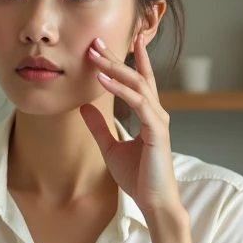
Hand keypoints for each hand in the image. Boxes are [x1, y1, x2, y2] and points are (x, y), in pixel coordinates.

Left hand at [82, 33, 183, 217]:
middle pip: (136, 76)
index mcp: (148, 114)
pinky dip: (119, 89)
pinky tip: (102, 80)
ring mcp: (158, 119)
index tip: (119, 40)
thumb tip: (84, 106)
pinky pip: (137, 102)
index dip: (132, 58)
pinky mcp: (156, 130)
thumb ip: (99, 126)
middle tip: (96, 41)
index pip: (140, 80)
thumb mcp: (110, 147)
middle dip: (116, 57)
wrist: (154, 202)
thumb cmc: (138, 177)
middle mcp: (156, 112)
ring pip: (136, 84)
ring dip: (114, 68)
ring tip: (95, 55)